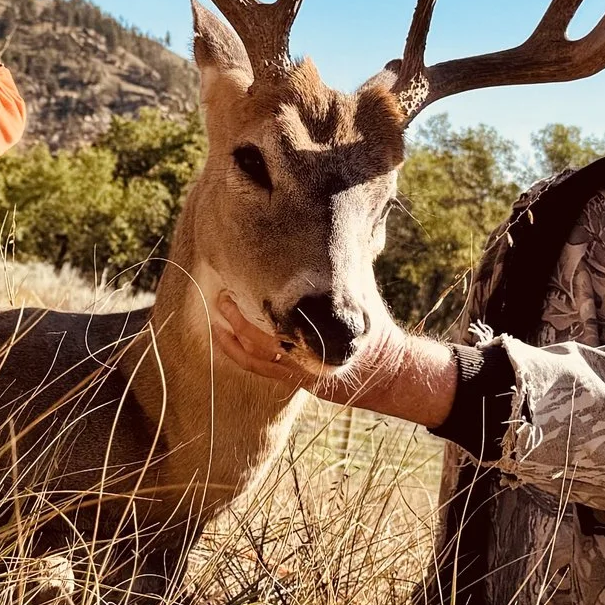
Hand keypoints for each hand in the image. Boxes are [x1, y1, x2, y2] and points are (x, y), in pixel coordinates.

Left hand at [207, 290, 460, 426]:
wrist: (387, 371)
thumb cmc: (372, 325)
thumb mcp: (361, 292)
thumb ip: (342, 266)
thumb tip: (330, 224)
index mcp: (325, 328)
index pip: (283, 311)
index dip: (257, 295)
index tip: (239, 276)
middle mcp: (310, 352)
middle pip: (262, 336)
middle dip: (237, 315)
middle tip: (221, 293)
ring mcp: (300, 369)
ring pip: (256, 354)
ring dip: (231, 333)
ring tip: (218, 312)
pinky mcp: (294, 380)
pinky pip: (257, 369)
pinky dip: (236, 353)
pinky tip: (221, 338)